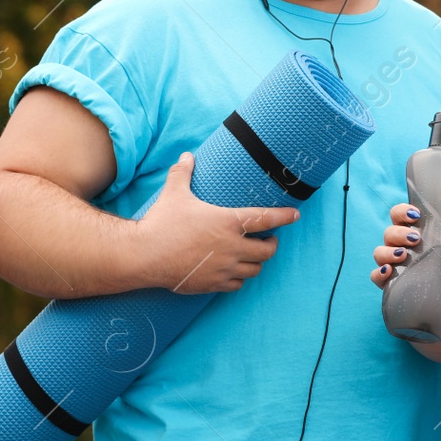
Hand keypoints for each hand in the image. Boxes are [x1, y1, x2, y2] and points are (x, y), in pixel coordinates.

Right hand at [136, 152, 299, 292]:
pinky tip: (232, 272)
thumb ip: (183, 173)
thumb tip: (186, 155)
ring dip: (256, 262)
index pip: (266, 219)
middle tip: (267, 239)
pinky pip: (237, 286)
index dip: (284, 216)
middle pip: (268, 250)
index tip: (295, 215)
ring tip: (251, 255)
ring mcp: (224, 268)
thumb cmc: (162, 222)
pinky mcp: (213, 284)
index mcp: (228, 222)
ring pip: (255, 270)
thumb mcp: (174, 193)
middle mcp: (232, 246)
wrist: (145, 255)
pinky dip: (239, 279)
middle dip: (271, 244)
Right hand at [367, 203, 440, 289]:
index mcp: (410, 231)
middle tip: (415, 239)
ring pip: (379, 252)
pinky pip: (375, 275)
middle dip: (399, 233)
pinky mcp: (387, 281)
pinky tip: (389, 272)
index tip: (415, 215)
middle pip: (389, 232)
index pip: (398, 214)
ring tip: (403, 255)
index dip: (402, 211)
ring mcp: (390, 262)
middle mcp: (396, 244)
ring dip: (389, 252)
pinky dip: (379, 273)